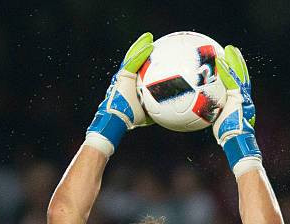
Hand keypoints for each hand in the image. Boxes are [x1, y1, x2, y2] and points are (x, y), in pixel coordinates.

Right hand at [86, 32, 153, 155]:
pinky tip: (149, 45)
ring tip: (148, 37)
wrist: (117, 119)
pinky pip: (134, 62)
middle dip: (141, 49)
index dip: (144, 62)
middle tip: (150, 41)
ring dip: (140, 45)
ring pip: (132, 57)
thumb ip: (157, 110)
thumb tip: (171, 112)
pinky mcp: (123, 76)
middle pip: (134, 60)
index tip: (152, 56)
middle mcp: (125, 79)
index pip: (137, 71)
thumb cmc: (131, 119)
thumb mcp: (148, 115)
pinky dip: (141, 53)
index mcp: (129, 86)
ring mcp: (123, 76)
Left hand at [213, 46, 261, 172]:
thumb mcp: (218, 123)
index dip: (235, 73)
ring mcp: (242, 96)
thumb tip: (199, 114)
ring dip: (234, 61)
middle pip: (242, 75)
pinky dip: (227, 70)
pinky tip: (220, 61)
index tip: (229, 64)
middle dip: (238, 62)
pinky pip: (231, 80)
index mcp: (240, 103)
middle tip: (231, 50)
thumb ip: (212, 114)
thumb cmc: (227, 137)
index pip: (237, 85)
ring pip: (240, 74)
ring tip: (229, 49)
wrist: (236, 139)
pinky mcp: (238, 97)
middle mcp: (243, 97)